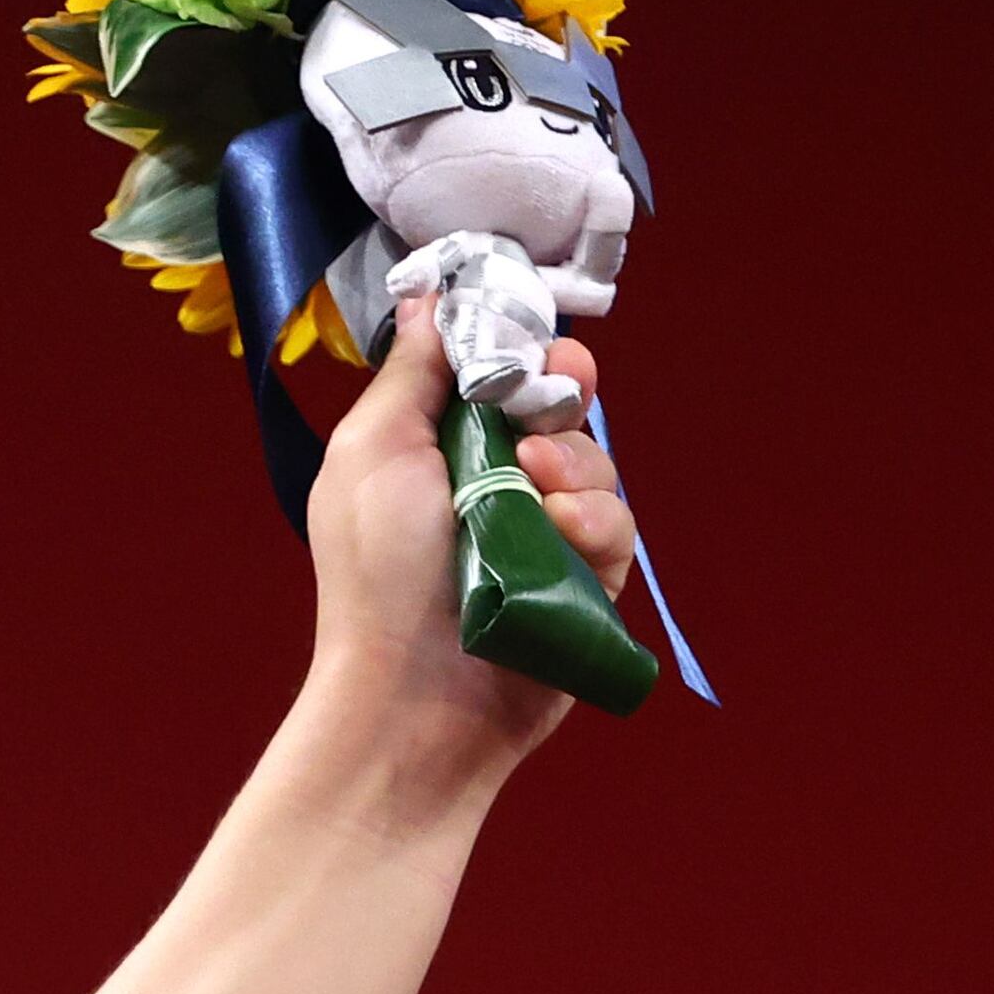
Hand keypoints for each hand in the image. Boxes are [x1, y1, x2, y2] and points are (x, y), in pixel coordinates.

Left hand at [300, 302, 639, 773]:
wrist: (411, 694)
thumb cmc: (376, 572)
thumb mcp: (375, 449)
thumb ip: (412, 373)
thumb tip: (428, 300)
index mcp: (439, 452)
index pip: (503, 379)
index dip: (526, 354)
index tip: (534, 345)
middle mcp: (495, 491)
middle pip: (564, 414)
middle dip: (566, 399)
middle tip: (554, 401)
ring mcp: (543, 541)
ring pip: (599, 469)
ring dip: (575, 467)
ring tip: (536, 491)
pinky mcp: (585, 587)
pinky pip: (618, 532)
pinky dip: (595, 527)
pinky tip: (563, 539)